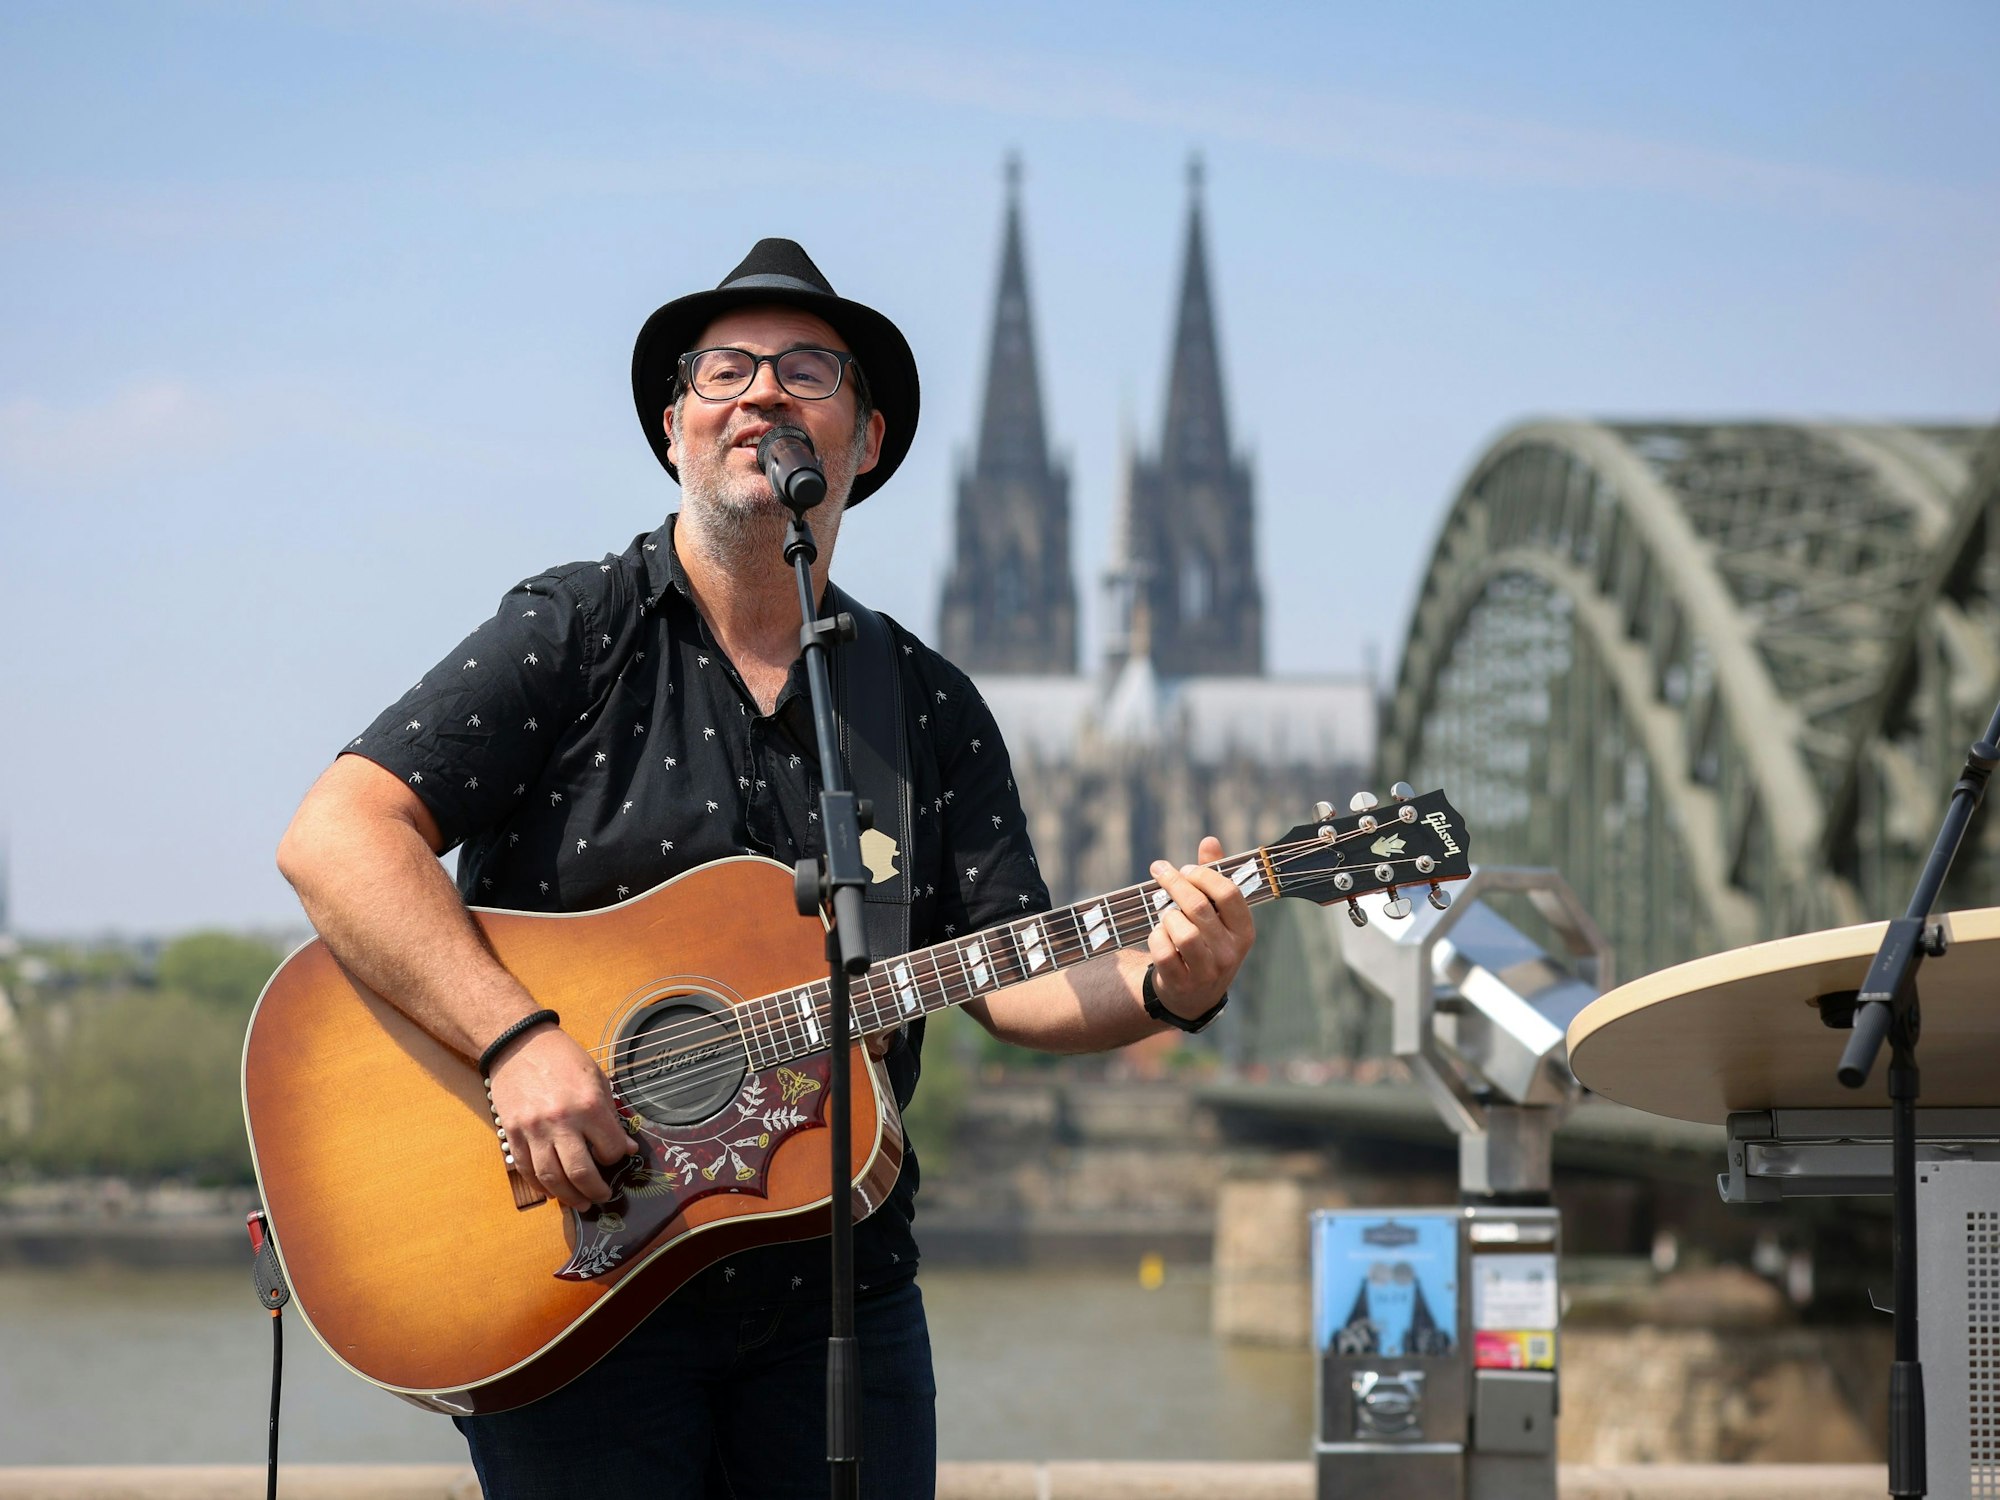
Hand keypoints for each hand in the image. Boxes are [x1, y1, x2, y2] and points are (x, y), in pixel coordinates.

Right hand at [486, 1024, 639, 1209]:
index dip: (618, 1156)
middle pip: (580, 1173)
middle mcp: (561, 1122)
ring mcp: (533, 1130)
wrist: (519, 1043)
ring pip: (551, 1178)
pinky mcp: (512, 1134)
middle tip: (603, 1197)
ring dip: (568, 1197)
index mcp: (588, 1105)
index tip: (619, 1155)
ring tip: (581, 1203)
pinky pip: (527, 1170)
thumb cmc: (563, 1058)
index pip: (610, 1149)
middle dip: (596, 1191)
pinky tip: (553, 1191)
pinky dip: (541, 1186)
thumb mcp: (597, 1078)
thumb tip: (626, 1147)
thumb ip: (611, 1115)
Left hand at [1146, 835, 1254, 1022]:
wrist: (1194, 995)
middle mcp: (1230, 952)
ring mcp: (1207, 971)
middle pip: (1199, 907)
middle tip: (1159, 871)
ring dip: (1167, 915)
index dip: (1203, 875)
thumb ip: (1214, 878)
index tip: (1185, 868)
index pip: (1228, 893)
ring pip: (1182, 930)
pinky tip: (1158, 934)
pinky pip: (1163, 951)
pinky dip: (1156, 937)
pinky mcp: (1182, 983)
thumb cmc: (1206, 942)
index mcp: (1244, 931)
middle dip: (1175, 883)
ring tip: (1165, 914)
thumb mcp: (1217, 915)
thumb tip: (1210, 841)